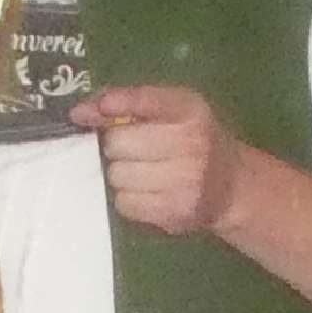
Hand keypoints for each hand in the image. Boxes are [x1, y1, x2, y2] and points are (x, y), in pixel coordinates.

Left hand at [71, 81, 242, 235]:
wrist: (232, 186)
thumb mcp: (172, 110)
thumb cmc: (193, 140)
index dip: (110, 105)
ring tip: (144, 172)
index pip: (141, 100)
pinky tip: (148, 192)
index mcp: (190, 109)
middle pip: (117, 142)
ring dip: (122, 174)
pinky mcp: (176, 212)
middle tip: (134, 150)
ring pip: (117, 175)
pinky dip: (129, 198)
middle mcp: (192, 142)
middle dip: (117, 146)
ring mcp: (186, 180)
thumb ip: (127, 102)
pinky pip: (124, 203)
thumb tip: (79, 113)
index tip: (85, 115)